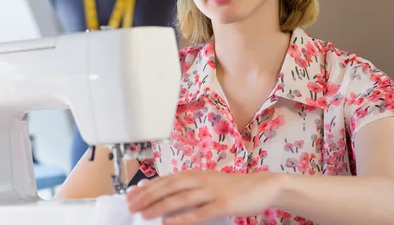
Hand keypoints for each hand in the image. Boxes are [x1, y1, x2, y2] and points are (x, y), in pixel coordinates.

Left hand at [125, 170, 282, 224]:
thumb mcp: (207, 183)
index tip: (131, 195)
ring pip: (181, 198)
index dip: (147, 187)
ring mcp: (212, 191)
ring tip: (145, 215)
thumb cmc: (232, 187)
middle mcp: (200, 180)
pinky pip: (200, 212)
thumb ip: (188, 187)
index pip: (165, 179)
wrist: (262, 186)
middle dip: (148, 196)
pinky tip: (170, 223)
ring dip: (160, 206)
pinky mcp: (223, 204)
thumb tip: (164, 196)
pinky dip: (183, 218)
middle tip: (131, 206)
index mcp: (195, 174)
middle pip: (169, 187)